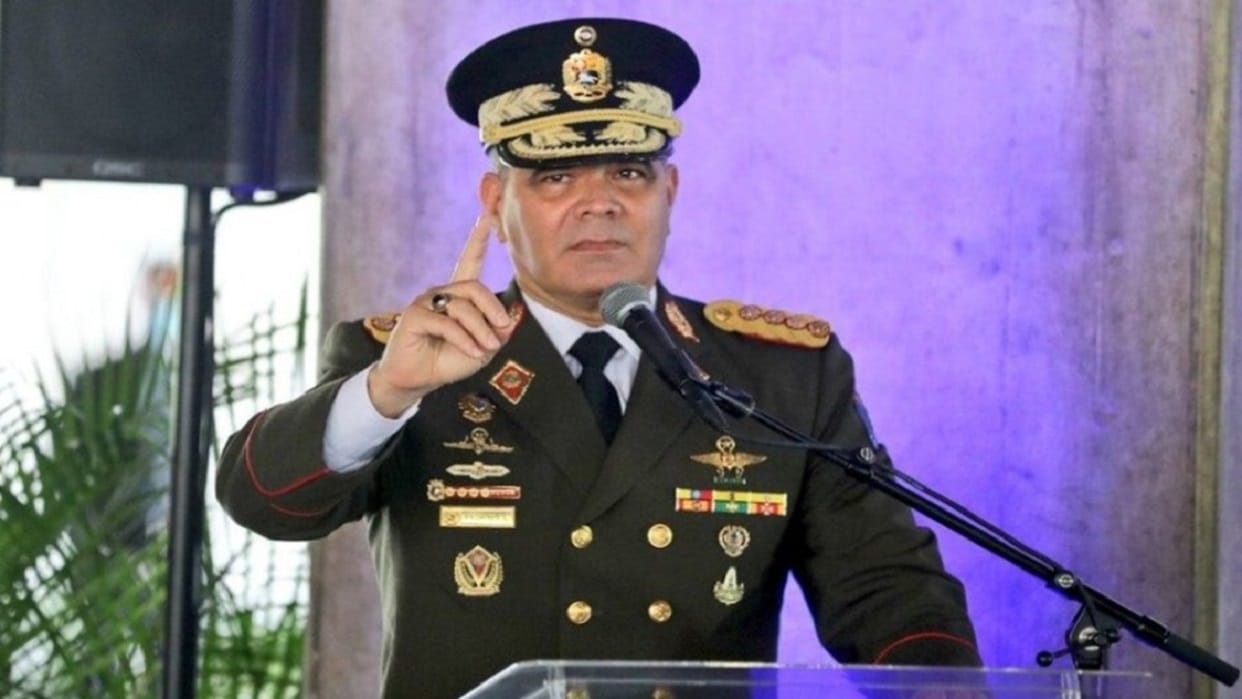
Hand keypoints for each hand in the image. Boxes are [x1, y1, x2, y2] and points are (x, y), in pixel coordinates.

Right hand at [366, 215, 513, 416]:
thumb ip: (496, 329)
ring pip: (464, 307)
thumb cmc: (448, 361)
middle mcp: (441, 293)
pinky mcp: (415, 315)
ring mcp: (425, 302)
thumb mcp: (482, 346)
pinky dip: (465, 340)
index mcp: (457, 295)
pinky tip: (472, 352)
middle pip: (474, 287)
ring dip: (481, 331)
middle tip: (502, 331)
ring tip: (485, 349)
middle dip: (493, 310)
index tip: (488, 215)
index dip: (478, 238)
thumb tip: (510, 315)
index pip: (469, 261)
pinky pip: (449, 323)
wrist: (418, 380)